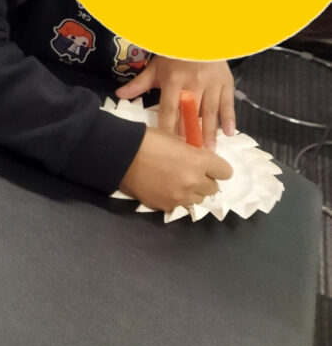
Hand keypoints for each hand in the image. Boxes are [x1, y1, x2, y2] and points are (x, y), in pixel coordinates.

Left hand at [115, 56, 235, 149]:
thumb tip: (118, 95)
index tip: (169, 146)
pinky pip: (228, 103)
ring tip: (209, 150)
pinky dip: (230, 118)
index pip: (169, 109)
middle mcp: (193, 84)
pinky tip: (229, 133)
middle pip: (191, 114)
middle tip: (191, 155)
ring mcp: (212, 84)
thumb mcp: (155, 68)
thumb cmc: (173, 55)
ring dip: (210, 132)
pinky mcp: (226, 83)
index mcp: (173, 82)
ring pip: (211, 111)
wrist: (198, 36)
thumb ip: (139, 84)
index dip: (169, 128)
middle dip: (190, 135)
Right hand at [119, 127, 233, 211]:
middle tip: (189, 173)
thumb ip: (192, 152)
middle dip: (204, 181)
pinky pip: (178, 205)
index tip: (209, 166)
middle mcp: (194, 181)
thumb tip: (200, 160)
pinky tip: (160, 188)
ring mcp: (179, 196)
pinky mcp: (165, 206)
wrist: (119, 155)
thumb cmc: (147, 141)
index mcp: (199, 161)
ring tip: (174, 182)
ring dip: (190, 192)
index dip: (217, 168)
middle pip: (213, 188)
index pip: (226, 172)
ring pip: (197, 199)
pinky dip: (173, 198)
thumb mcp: (175, 140)